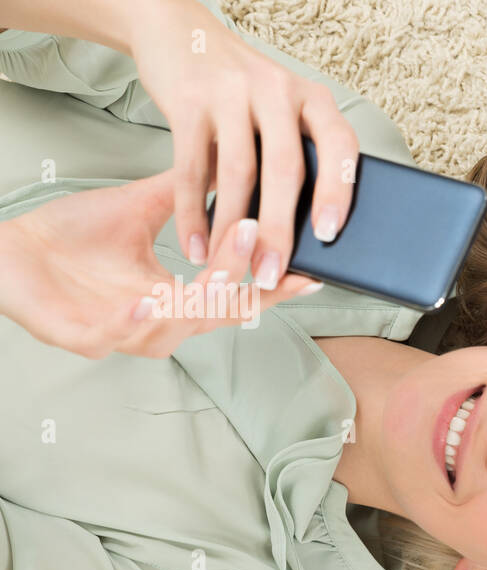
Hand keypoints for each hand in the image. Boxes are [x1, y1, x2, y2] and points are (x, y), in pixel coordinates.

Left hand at [0, 171, 321, 358]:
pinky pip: (117, 336)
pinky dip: (136, 321)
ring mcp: (123, 334)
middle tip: (261, 240)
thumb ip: (187, 194)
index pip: (239, 295)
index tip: (308, 268)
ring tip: (219, 269)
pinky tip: (150, 301)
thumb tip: (235, 167)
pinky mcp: (83, 337)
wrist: (7, 252)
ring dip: (199, 299)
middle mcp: (159, 323)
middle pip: (219, 312)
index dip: (274, 284)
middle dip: (244, 279)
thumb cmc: (69, 238)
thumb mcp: (139, 209)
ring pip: (176, 328)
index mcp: (177, 298)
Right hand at [126, 0, 358, 286]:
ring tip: (228, 270)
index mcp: (313, 99)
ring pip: (238, 173)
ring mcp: (232, 91)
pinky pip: (190, 167)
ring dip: (233, 231)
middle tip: (271, 275)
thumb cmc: (242, 94)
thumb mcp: (281, 113)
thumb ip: (296, 157)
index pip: (340, 145)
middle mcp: (278, 90)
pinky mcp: (188, 99)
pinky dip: (192, 213)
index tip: (329, 234)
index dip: (338, 190)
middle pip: (285, 169)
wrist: (180, 35)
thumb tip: (306, 239)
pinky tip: (194, 244)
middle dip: (280, 230)